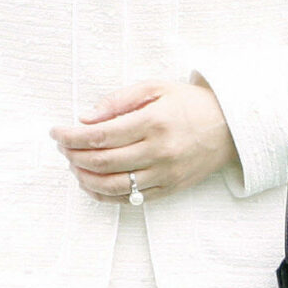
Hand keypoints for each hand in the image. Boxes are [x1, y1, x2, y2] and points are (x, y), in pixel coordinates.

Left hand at [51, 79, 236, 204]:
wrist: (231, 126)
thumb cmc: (188, 103)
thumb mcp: (155, 88)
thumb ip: (118, 101)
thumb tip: (85, 119)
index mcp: (153, 122)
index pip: (99, 136)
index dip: (70, 137)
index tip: (55, 132)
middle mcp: (159, 151)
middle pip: (102, 161)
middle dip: (73, 155)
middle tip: (62, 147)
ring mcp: (165, 173)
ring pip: (112, 185)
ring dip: (84, 177)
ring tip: (73, 164)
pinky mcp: (170, 188)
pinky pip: (130, 199)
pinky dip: (104, 194)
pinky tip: (91, 183)